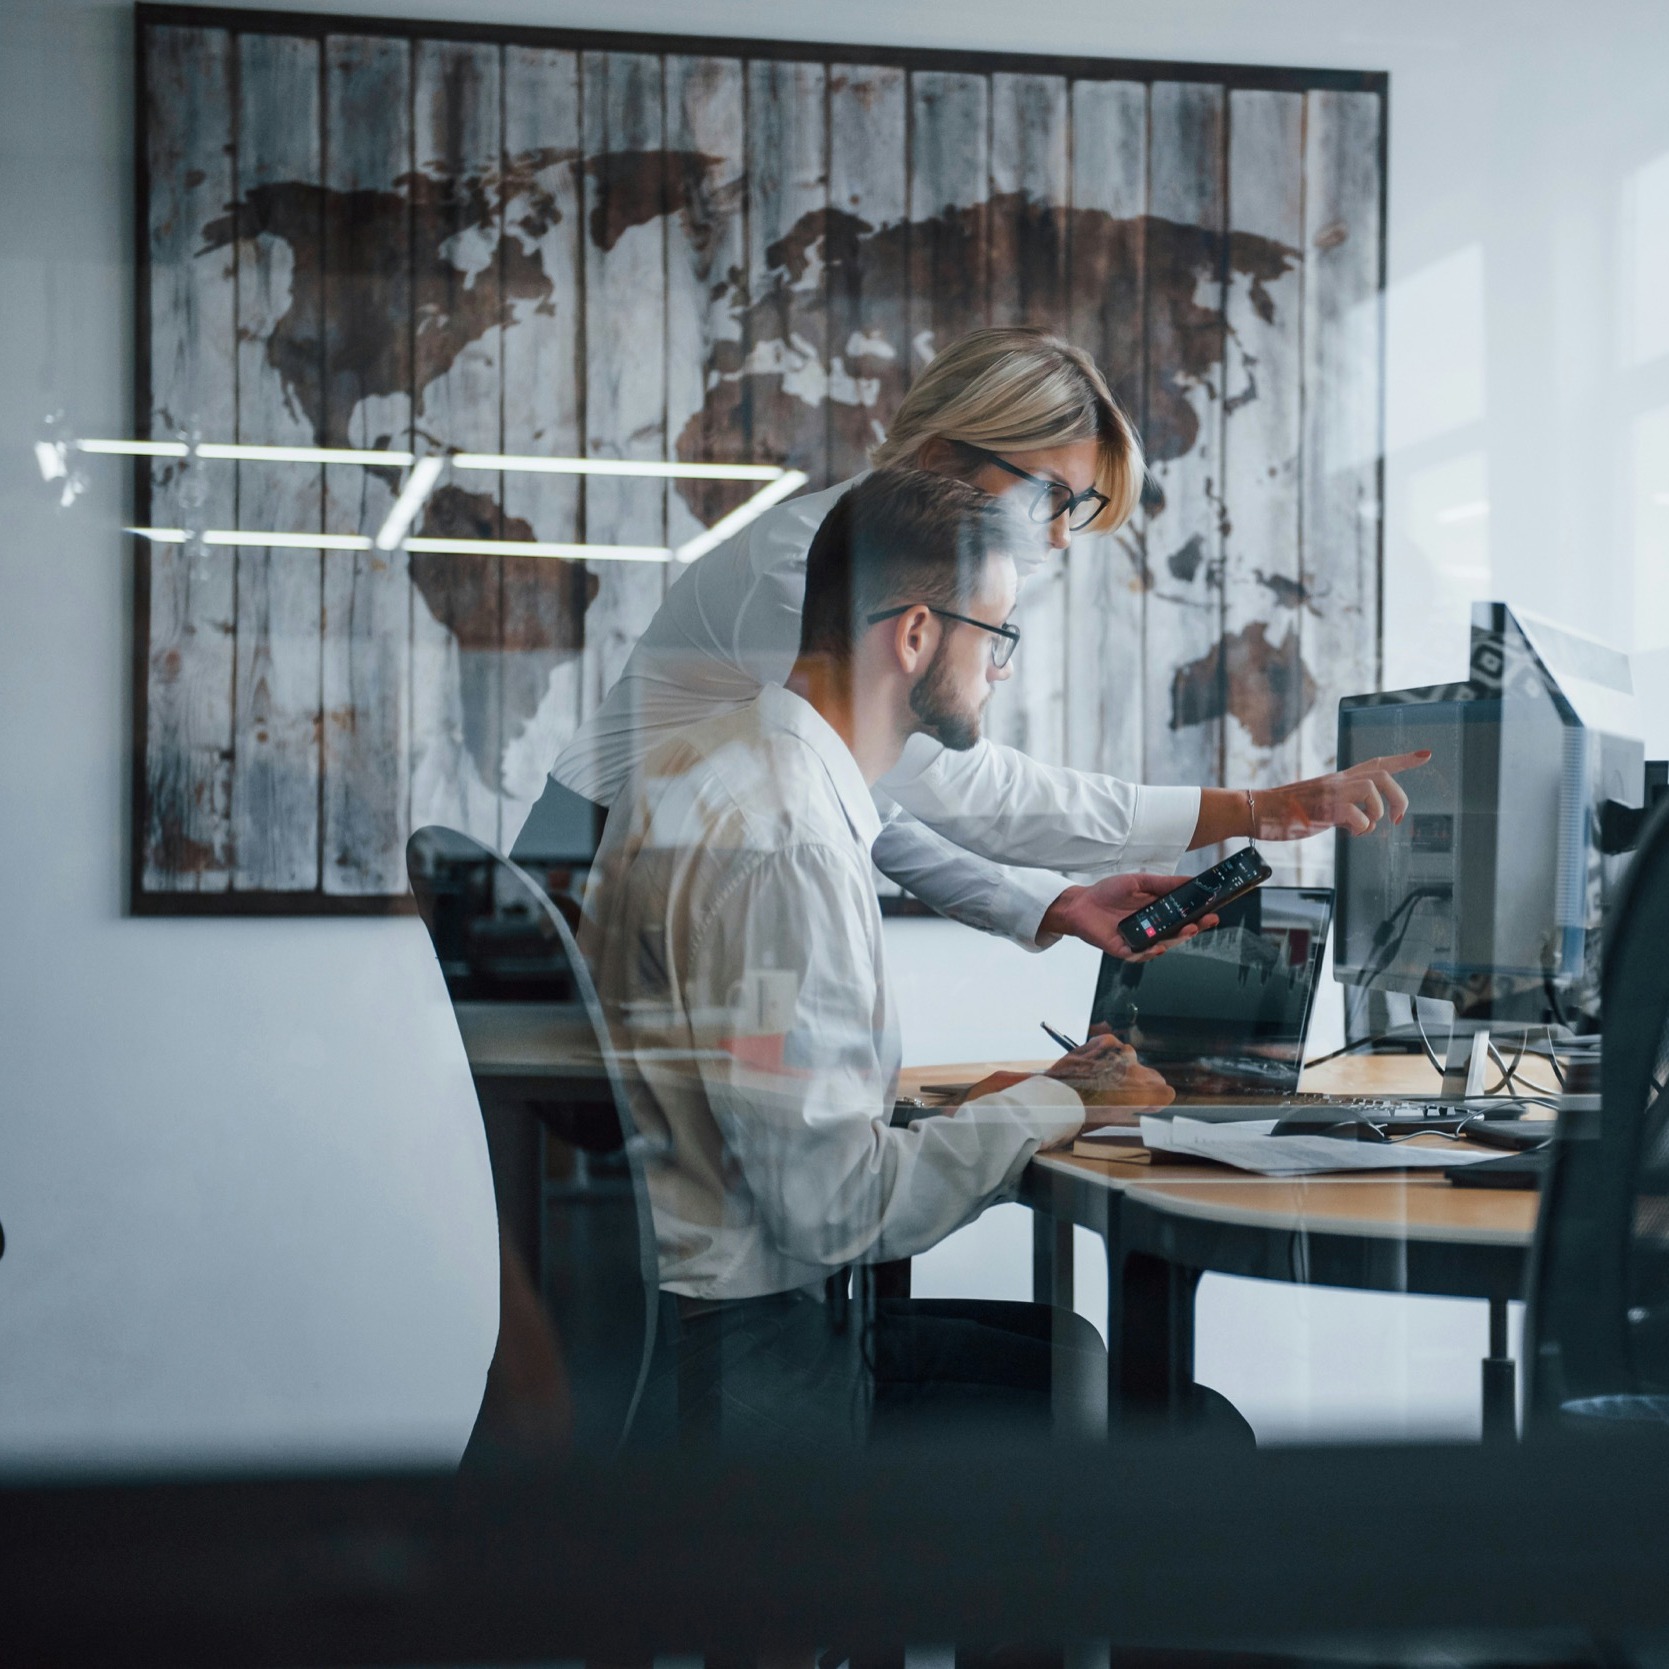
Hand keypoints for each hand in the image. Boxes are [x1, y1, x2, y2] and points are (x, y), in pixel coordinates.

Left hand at [1039, 872, 1219, 960]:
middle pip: (1179, 933)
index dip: (1200, 915)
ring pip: (1164, 944)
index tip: (1213, 911)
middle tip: (1207, 921)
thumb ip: (1164, 883)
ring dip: (1177, 938)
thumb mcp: (1139, 882)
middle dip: (1195, 927)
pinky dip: (1150, 951)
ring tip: (1188, 929)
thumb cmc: (1108, 892)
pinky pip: (1141, 954)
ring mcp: (1140, 941)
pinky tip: (1159, 945)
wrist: (1080, 903)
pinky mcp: (1125, 950)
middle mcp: (1152, 929)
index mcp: (1158, 913)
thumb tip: (1190, 880)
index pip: (1184, 917)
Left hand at [1045, 1031, 1174, 1115]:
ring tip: (1103, 1076)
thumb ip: (1136, 1106)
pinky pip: (1113, 1044)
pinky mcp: (1104, 1042)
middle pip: (1152, 1075)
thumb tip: (1144, 1102)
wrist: (1057, 1099)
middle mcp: (1136, 1070)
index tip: (1147, 1102)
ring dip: (1122, 1065)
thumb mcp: (1117, 1118)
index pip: (1165, 1091)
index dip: (1155, 1098)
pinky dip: (1106, 1051)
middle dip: (1141, 1083)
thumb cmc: (1085, 1114)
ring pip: (1131, 1058)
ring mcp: (1120, 1054)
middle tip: (1121, 1091)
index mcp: (1143, 1092)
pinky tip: (1095, 1062)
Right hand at [1254, 750, 1432, 839]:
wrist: (1257, 808)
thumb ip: (1343, 807)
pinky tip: (1350, 832)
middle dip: (1399, 796)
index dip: (1404, 760)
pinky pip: (1357, 816)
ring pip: (1372, 789)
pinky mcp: (1325, 808)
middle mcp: (1337, 781)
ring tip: (1365, 827)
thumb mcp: (1320, 805)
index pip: (1377, 763)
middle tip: (1397, 818)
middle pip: (1382, 775)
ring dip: (1377, 812)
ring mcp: (1331, 792)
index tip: (1427, 755)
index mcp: (1338, 779)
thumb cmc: (1284, 811)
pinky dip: (1362, 828)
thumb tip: (1361, 821)